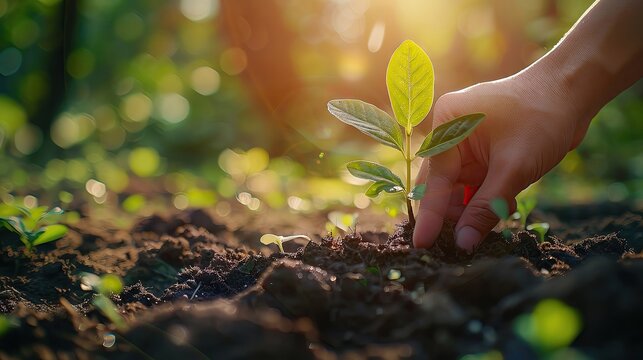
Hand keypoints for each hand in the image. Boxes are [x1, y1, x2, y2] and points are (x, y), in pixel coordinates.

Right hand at [412, 67, 590, 250]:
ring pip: (460, 188)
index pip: (434, 181)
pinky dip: (485, 200)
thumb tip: (462, 244)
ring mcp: (466, 142)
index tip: (422, 245)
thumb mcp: (513, 168)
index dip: (431, 216)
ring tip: (481, 229)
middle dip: (451, 215)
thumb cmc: (543, 119)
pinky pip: (475, 183)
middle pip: (442, 185)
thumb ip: (486, 208)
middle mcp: (450, 132)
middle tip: (453, 248)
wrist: (574, 91)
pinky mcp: (483, 151)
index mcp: (447, 125)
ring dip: (471, 209)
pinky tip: (498, 210)